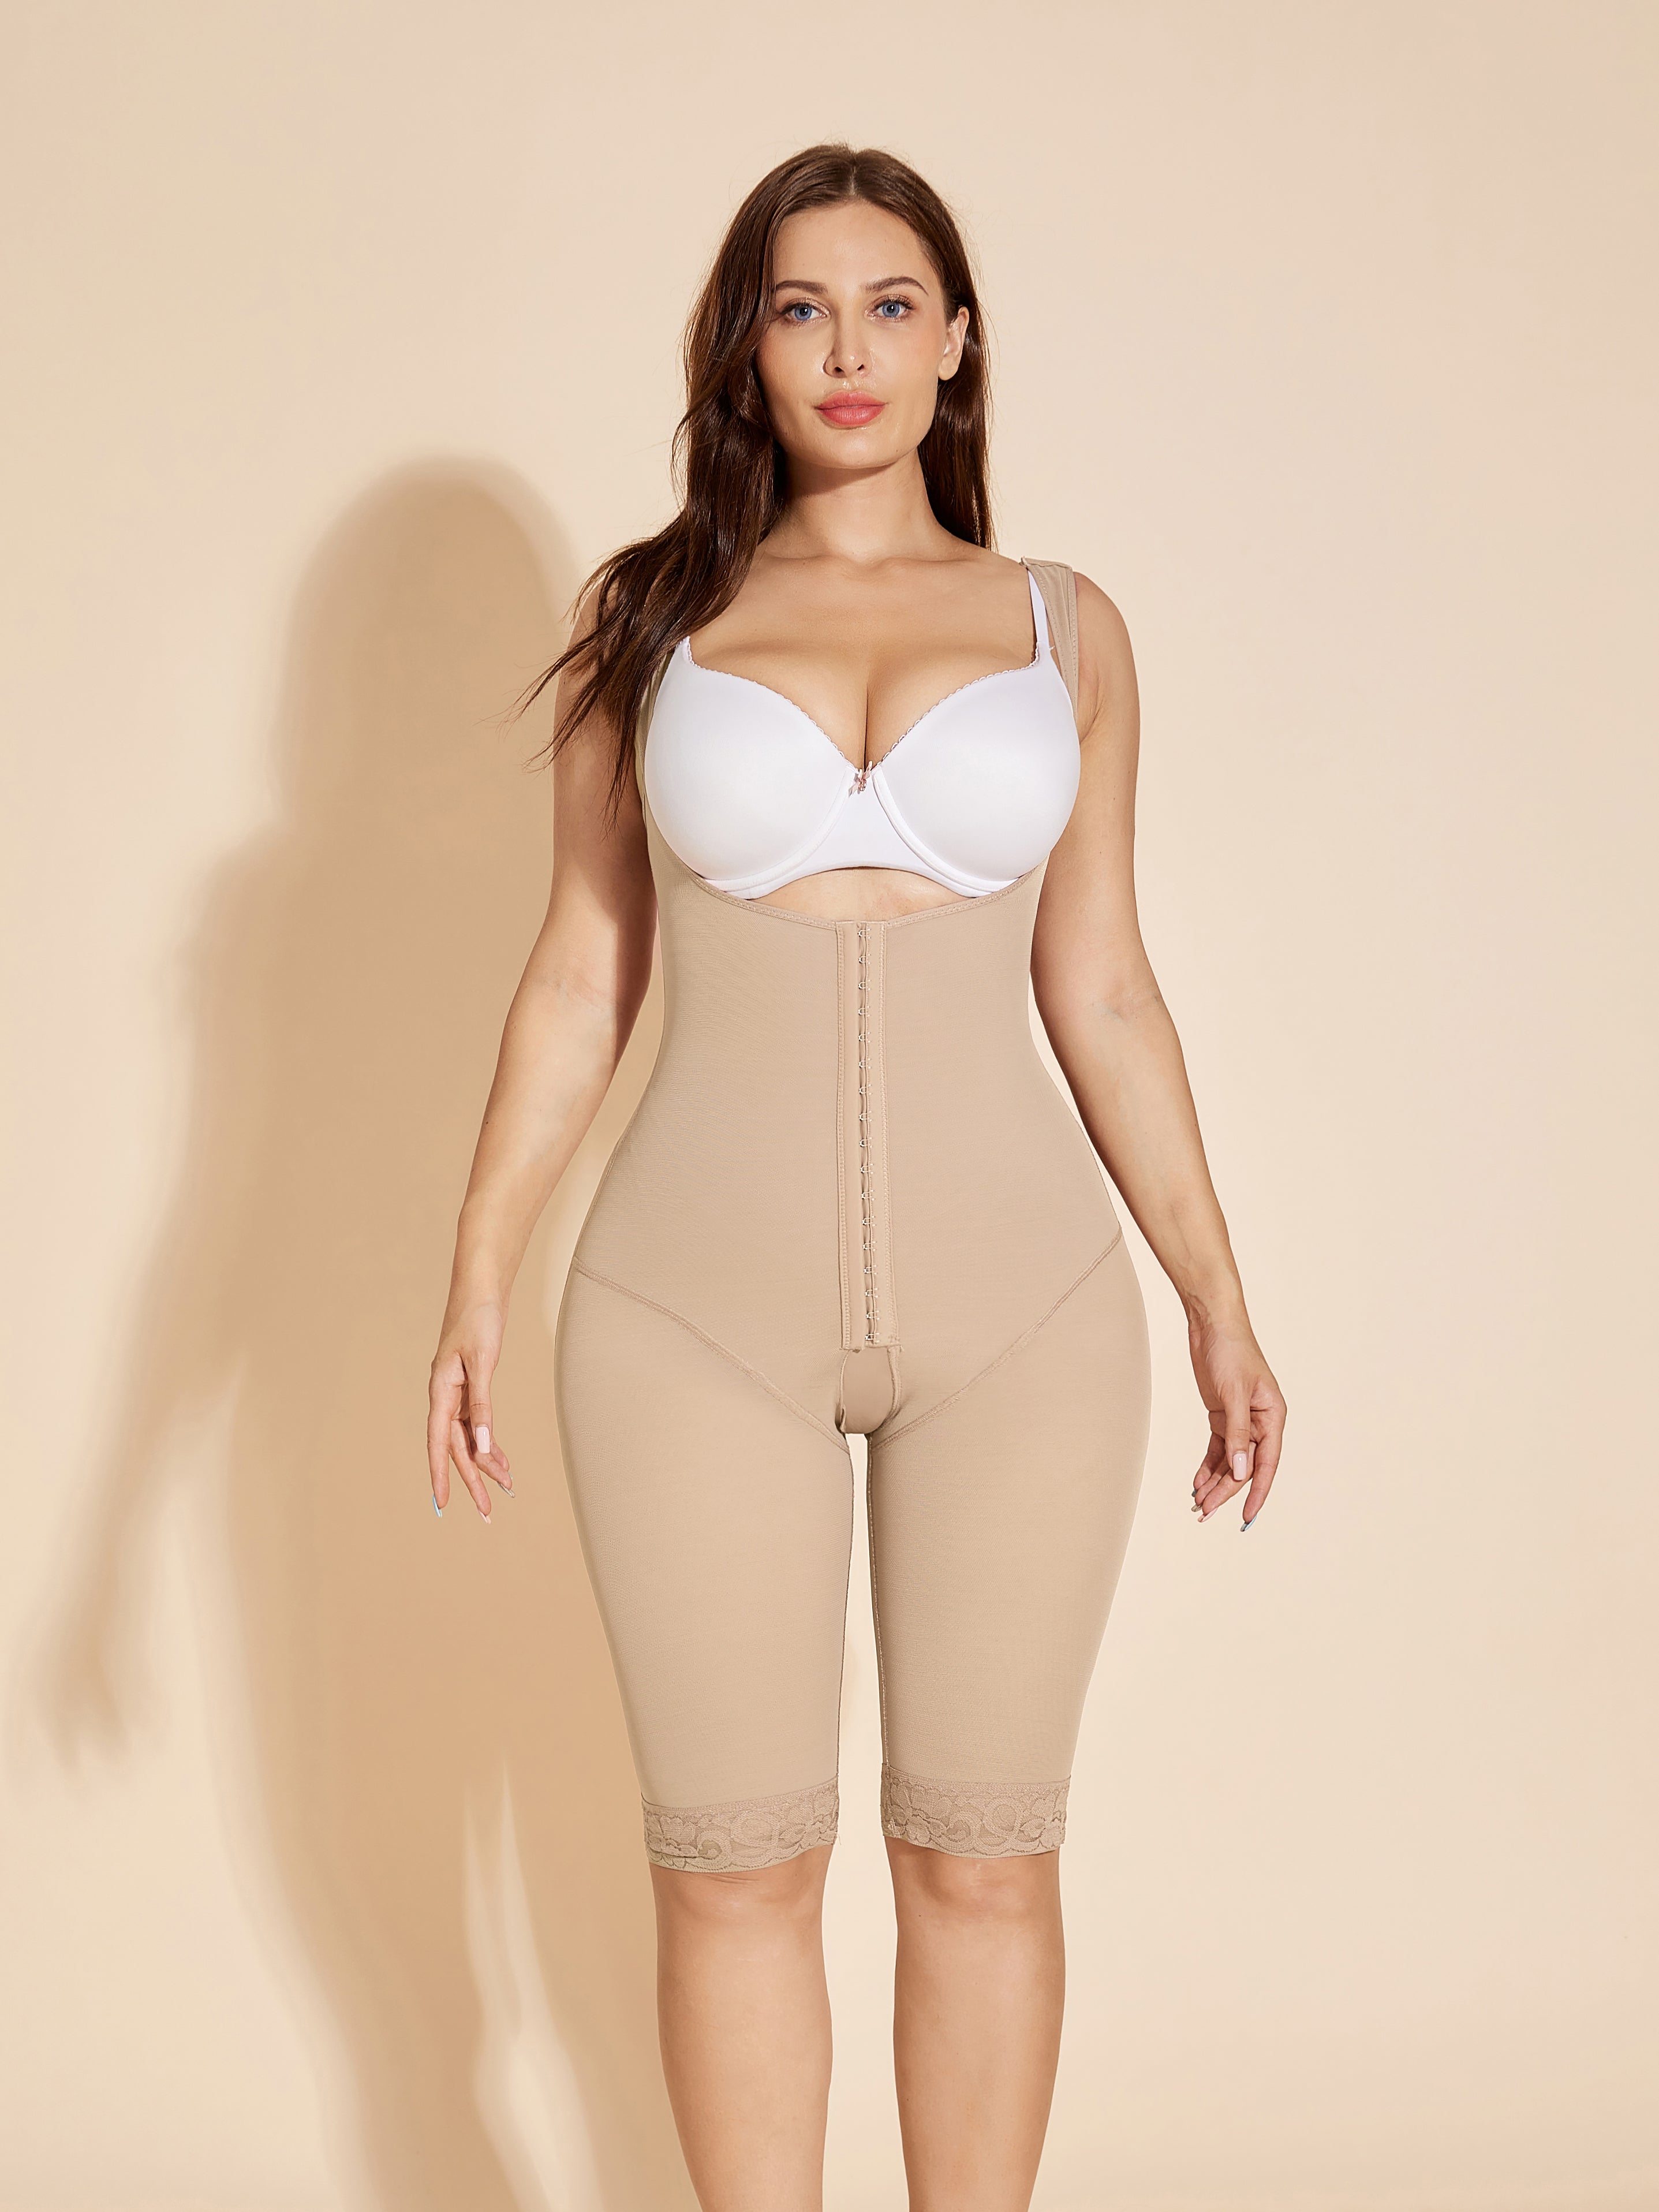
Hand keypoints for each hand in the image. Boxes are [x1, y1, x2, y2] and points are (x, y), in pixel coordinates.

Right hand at [427, 1300, 513, 1519]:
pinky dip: (490, 1441)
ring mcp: (457, 1393)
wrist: (481, 1290)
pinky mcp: (470, 1386)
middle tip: (487, 1513)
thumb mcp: (483, 1362)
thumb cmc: (478, 1319)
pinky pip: (477, 1423)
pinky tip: (502, 1459)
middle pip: (456, 1448)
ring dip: (486, 1463)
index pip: (438, 1443)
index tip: (442, 1505)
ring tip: (505, 1488)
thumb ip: (482, 1405)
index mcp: (441, 1391)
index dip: (440, 1475)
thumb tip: (483, 1445)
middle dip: (472, 1480)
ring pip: (468, 1438)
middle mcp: (445, 1397)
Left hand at [1188, 1313, 1284, 1528]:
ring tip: (1198, 1504)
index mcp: (1273, 1417)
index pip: (1267, 1464)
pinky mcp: (1222, 1414)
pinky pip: (1217, 1448)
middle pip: (1245, 1466)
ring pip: (1230, 1460)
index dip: (1257, 1492)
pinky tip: (1197, 1482)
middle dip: (1225, 1491)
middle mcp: (1260, 1422)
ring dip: (1214, 1482)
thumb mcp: (1234, 1395)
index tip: (1246, 1516)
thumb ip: (1238, 1435)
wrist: (1211, 1323)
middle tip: (1205, 1513)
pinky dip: (1207, 1465)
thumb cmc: (1231, 1351)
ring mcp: (1241, 1419)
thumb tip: (1240, 1471)